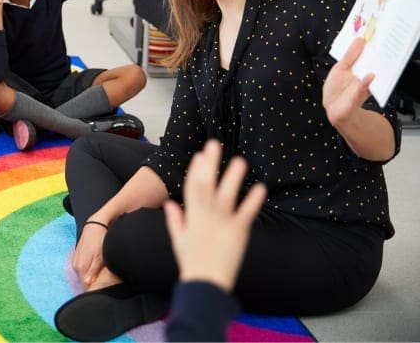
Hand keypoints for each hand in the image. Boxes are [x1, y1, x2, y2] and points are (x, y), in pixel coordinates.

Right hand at [71, 220, 108, 288]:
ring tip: (102, 275)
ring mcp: (75, 263)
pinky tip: (97, 269)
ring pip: (84, 277)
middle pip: (84, 283)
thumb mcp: (100, 257)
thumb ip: (93, 270)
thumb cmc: (100, 241)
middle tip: (105, 282)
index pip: (86, 286)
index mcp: (80, 267)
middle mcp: (75, 266)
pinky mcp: (77, 259)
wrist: (95, 226)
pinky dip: (90, 272)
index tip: (104, 288)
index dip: (95, 289)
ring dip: (92, 278)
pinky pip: (83, 271)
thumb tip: (87, 282)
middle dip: (94, 285)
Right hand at [163, 140, 265, 291]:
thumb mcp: (178, 240)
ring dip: (232, 178)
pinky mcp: (238, 234)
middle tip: (214, 145)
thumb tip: (169, 203)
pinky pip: (245, 215)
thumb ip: (174, 220)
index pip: (191, 188)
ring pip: (226, 196)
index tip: (200, 155)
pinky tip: (260, 188)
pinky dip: (252, 201)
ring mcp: (222, 224)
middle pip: (206, 186)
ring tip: (240, 161)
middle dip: (210, 164)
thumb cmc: (192, 263)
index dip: (195, 170)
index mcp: (191, 217)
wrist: (205, 284)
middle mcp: (205, 217)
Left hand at [323, 37, 372, 127]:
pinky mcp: (359, 95)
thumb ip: (349, 55)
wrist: (332, 107)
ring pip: (371, 75)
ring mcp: (363, 84)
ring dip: (375, 68)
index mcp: (359, 66)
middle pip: (372, 63)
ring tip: (380, 58)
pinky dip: (366, 82)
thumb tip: (360, 40)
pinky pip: (364, 88)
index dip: (371, 44)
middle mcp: (364, 74)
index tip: (375, 32)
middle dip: (378, 54)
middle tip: (383, 43)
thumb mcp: (340, 68)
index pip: (367, 54)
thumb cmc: (335, 87)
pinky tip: (370, 75)